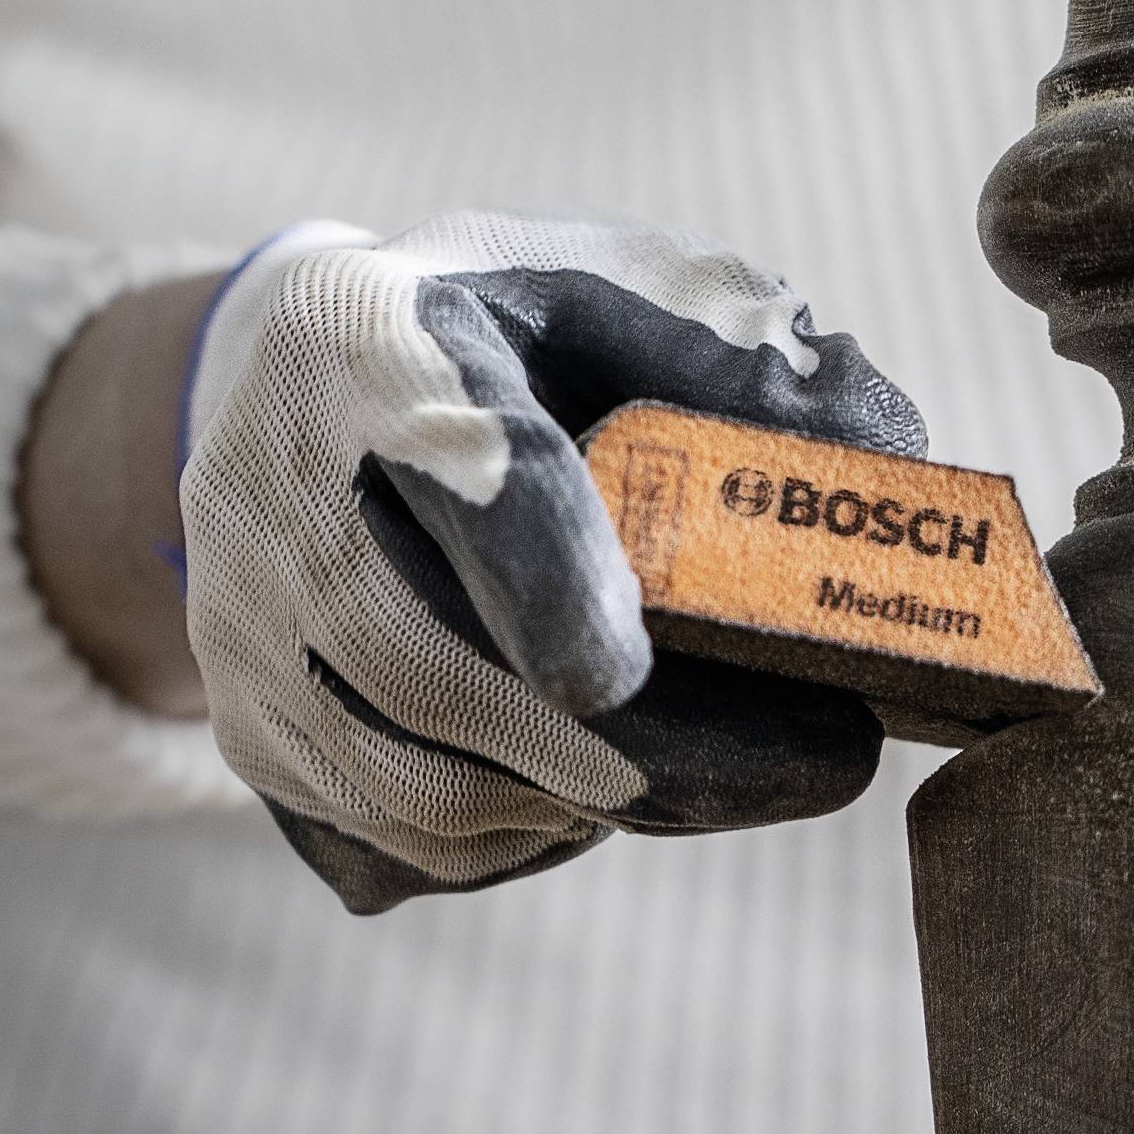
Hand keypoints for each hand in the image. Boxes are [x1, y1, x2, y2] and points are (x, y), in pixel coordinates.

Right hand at [175, 214, 927, 908]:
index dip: (538, 574)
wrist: (298, 384)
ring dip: (595, 810)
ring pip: (419, 788)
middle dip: (638, 753)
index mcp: (369, 346)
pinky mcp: (248, 734)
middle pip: (431, 672)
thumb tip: (893, 457)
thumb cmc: (506, 336)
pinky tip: (597, 795)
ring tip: (722, 772)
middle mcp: (267, 491)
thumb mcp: (617, 288)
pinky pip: (395, 845)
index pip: (454, 467)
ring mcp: (240, 630)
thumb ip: (748, 354)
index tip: (620, 671)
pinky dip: (522, 844)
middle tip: (820, 769)